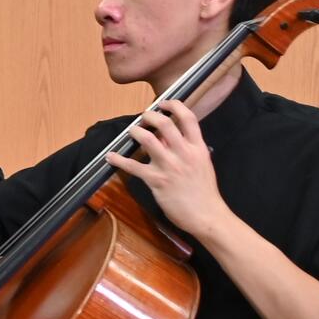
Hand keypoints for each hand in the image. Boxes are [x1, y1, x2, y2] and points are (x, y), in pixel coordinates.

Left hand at [107, 98, 230, 238]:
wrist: (207, 215)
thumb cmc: (204, 191)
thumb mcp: (202, 163)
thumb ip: (187, 148)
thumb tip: (168, 137)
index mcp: (198, 147)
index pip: (188, 118)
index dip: (174, 105)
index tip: (164, 103)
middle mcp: (184, 153)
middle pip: (165, 124)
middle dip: (150, 116)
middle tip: (143, 117)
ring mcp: (170, 166)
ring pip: (148, 140)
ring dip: (136, 132)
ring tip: (132, 131)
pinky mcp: (157, 181)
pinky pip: (133, 167)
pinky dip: (119, 160)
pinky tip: (110, 157)